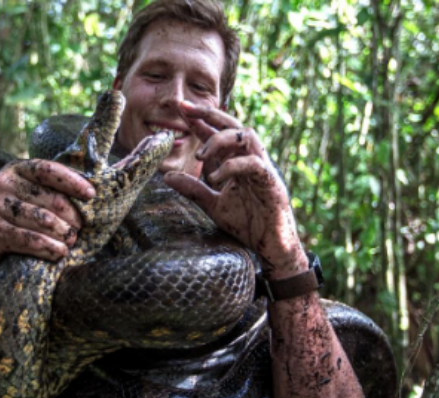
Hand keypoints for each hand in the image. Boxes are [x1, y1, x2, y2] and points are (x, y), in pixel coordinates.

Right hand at [0, 159, 94, 267]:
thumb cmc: (13, 215)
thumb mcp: (25, 193)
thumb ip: (48, 188)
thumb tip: (90, 194)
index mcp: (16, 169)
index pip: (48, 170)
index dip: (72, 182)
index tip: (91, 195)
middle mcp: (2, 183)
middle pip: (50, 199)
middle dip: (71, 217)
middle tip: (80, 228)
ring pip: (43, 221)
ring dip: (63, 234)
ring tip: (71, 241)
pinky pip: (30, 240)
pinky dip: (49, 248)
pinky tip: (59, 252)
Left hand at [164, 101, 306, 277]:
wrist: (271, 247)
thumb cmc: (248, 224)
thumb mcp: (213, 205)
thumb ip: (194, 189)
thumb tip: (167, 177)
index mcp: (238, 162)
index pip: (219, 134)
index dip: (201, 121)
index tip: (180, 110)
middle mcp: (252, 159)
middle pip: (234, 125)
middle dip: (209, 114)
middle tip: (185, 109)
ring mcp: (263, 169)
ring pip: (246, 137)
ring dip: (220, 140)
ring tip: (200, 156)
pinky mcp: (271, 183)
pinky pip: (253, 164)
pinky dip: (232, 166)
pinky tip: (215, 177)